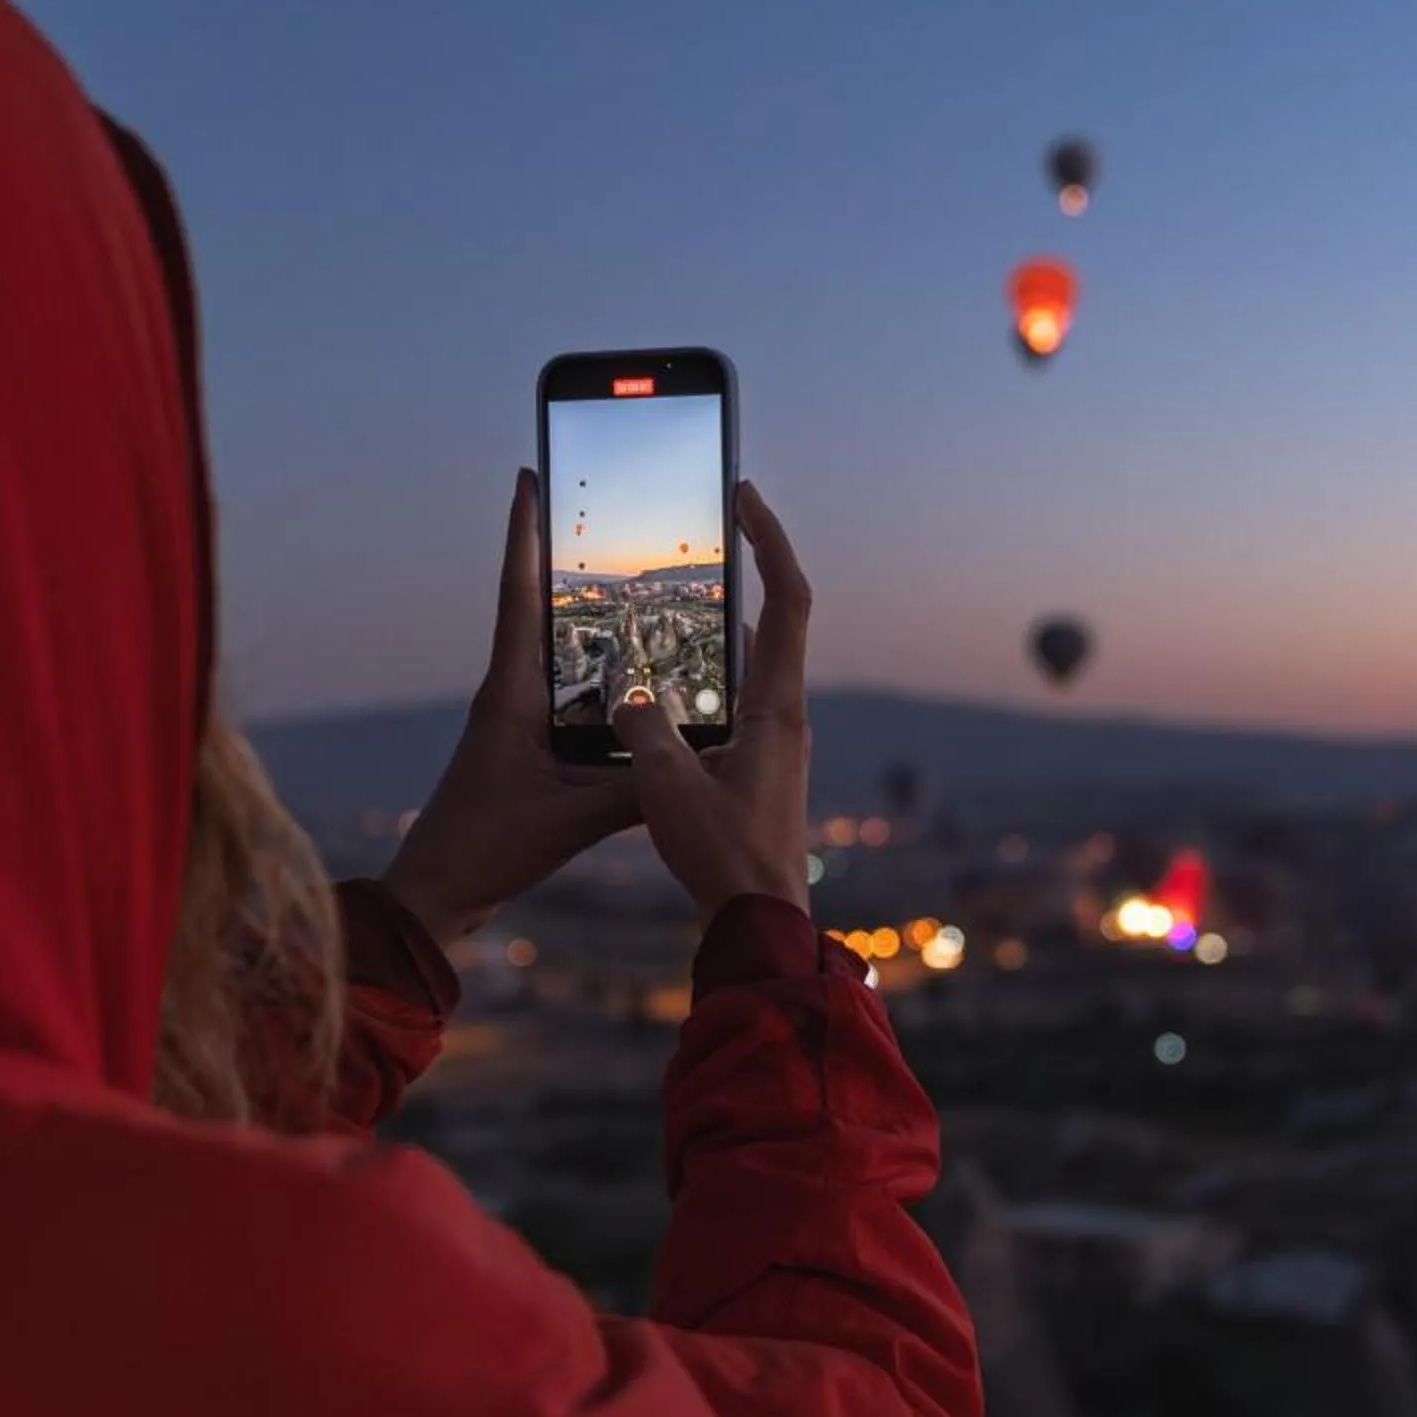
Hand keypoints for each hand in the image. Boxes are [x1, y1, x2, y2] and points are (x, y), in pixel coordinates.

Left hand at [381, 470, 641, 945]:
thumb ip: (635, 789)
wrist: (437, 896)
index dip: (525, 534)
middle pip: (542, 608)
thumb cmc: (484, 851)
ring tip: (634, 580)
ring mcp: (518, 720)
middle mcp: (511, 694)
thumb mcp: (570, 819)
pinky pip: (572, 697)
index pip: (519, 594)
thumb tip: (700, 761)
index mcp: (509, 693)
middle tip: (596, 506)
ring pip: (562, 653)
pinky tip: (639, 681)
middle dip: (567, 557)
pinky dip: (603, 679)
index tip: (529, 475)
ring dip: (591, 619)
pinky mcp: (529, 748)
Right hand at [615, 480, 811, 918]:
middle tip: (714, 524)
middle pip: (776, 619)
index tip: (744, 495)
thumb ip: (642, 729)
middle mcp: (785, 716)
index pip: (786, 600)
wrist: (760, 921)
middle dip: (747, 566)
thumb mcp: (666, 786)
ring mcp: (774, 742)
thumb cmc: (724, 858)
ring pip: (751, 661)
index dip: (770, 540)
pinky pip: (733, 698)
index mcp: (776, 708)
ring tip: (677, 594)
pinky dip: (706, 673)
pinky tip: (667, 680)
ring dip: (723, 621)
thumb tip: (629, 700)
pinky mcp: (757, 767)